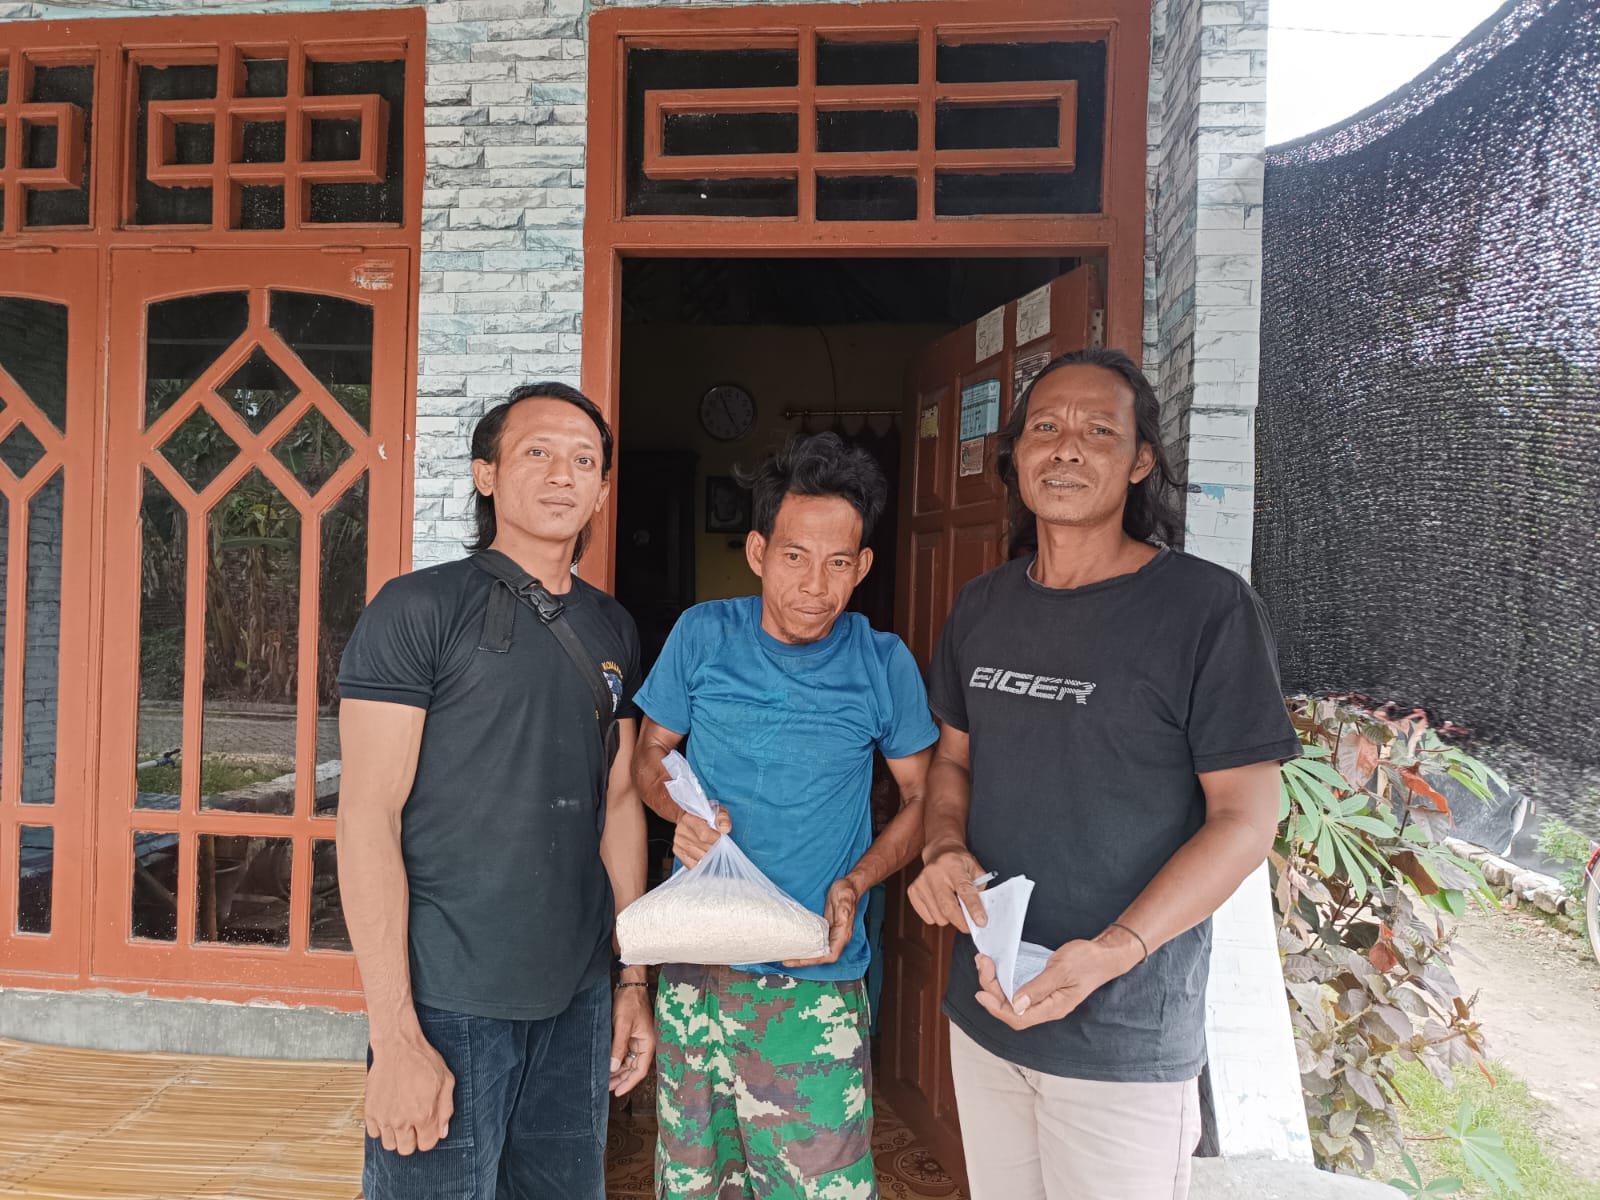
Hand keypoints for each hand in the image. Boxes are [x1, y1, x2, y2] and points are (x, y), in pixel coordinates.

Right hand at [365, 1032, 454, 1154]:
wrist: (397, 1047)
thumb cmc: (422, 1060)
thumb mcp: (446, 1081)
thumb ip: (446, 1109)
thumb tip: (442, 1132)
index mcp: (424, 1115)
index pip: (426, 1145)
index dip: (429, 1137)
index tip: (427, 1128)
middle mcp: (402, 1120)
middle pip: (406, 1149)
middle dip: (413, 1139)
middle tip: (414, 1124)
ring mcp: (384, 1117)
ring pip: (389, 1145)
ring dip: (396, 1136)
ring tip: (401, 1120)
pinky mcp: (371, 1110)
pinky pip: (374, 1133)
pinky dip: (381, 1128)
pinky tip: (389, 1115)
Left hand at [609, 984, 655, 1095]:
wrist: (630, 985)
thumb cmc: (630, 1002)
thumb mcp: (623, 1025)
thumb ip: (618, 1047)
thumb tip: (613, 1067)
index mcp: (648, 1044)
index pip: (639, 1071)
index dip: (628, 1083)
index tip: (617, 1092)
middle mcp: (645, 1045)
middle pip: (633, 1069)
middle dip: (621, 1079)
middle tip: (606, 1088)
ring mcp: (638, 1041)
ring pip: (628, 1062)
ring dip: (618, 1071)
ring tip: (604, 1079)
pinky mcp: (631, 1036)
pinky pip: (625, 1054)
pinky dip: (617, 1061)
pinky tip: (607, 1065)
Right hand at [673, 807, 730, 867]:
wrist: (687, 817)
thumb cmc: (704, 815)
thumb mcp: (716, 811)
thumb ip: (722, 818)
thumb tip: (724, 828)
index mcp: (689, 819)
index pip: (704, 835)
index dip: (716, 839)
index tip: (721, 838)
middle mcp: (681, 831)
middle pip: (703, 849)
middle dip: (715, 849)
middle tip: (719, 844)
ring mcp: (679, 843)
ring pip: (699, 859)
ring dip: (710, 857)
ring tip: (713, 850)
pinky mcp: (678, 852)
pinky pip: (692, 865)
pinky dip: (702, 864)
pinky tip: (705, 857)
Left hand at [783, 877, 861, 966]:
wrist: (849, 885)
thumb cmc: (847, 891)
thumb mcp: (845, 898)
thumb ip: (844, 909)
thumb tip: (842, 921)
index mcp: (843, 934)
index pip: (831, 955)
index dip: (816, 960)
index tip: (802, 961)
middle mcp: (838, 937)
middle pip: (821, 956)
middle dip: (805, 961)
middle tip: (787, 960)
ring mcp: (832, 934)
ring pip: (818, 951)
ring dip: (804, 956)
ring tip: (788, 957)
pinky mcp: (826, 929)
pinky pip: (816, 942)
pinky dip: (806, 946)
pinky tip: (797, 945)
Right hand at [907, 842, 987, 932]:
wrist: (939, 852)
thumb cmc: (959, 862)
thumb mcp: (975, 869)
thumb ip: (980, 889)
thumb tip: (980, 912)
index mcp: (953, 865)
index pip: (964, 890)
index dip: (973, 908)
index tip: (981, 922)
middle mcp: (934, 872)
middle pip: (948, 907)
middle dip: (962, 922)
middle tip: (970, 927)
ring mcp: (921, 882)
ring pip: (938, 916)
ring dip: (949, 918)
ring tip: (953, 905)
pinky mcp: (913, 891)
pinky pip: (928, 918)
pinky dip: (938, 917)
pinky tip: (941, 905)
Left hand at [972, 930, 1141, 1029]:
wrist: (1105, 955)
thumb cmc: (1087, 961)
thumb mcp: (1062, 970)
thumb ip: (1038, 987)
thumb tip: (1016, 1004)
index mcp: (1053, 1007)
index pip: (1018, 1018)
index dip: (996, 1009)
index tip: (981, 993)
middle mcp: (1047, 1007)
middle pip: (1011, 1009)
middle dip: (991, 989)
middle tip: (982, 963)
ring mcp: (1045, 999)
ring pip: (1013, 1000)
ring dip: (995, 984)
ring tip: (984, 963)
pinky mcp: (1043, 989)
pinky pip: (1018, 990)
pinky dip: (1004, 980)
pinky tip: (997, 968)